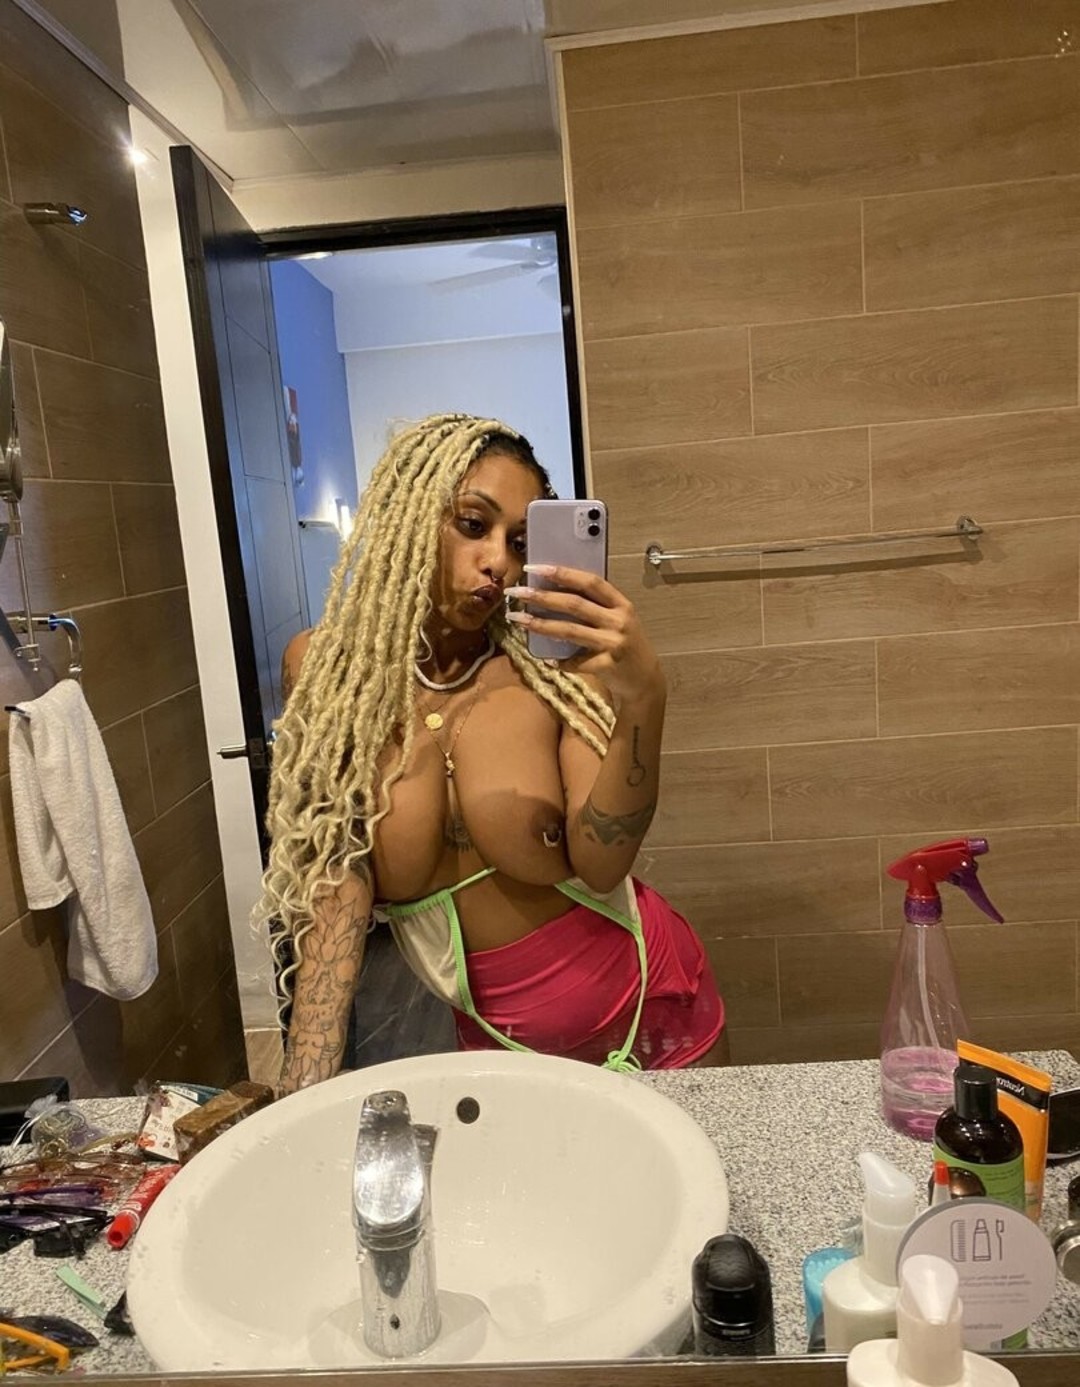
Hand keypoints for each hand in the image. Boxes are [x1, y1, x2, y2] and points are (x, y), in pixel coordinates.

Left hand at [506, 565, 664, 705]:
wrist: (646, 680)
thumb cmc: (625, 645)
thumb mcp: (617, 620)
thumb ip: (595, 607)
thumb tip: (553, 593)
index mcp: (621, 603)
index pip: (590, 582)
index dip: (563, 573)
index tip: (536, 568)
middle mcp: (619, 620)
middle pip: (574, 604)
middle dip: (542, 596)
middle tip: (517, 593)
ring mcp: (614, 643)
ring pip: (570, 630)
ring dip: (540, 625)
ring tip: (518, 619)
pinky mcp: (608, 665)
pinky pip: (575, 662)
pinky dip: (559, 661)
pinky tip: (548, 660)